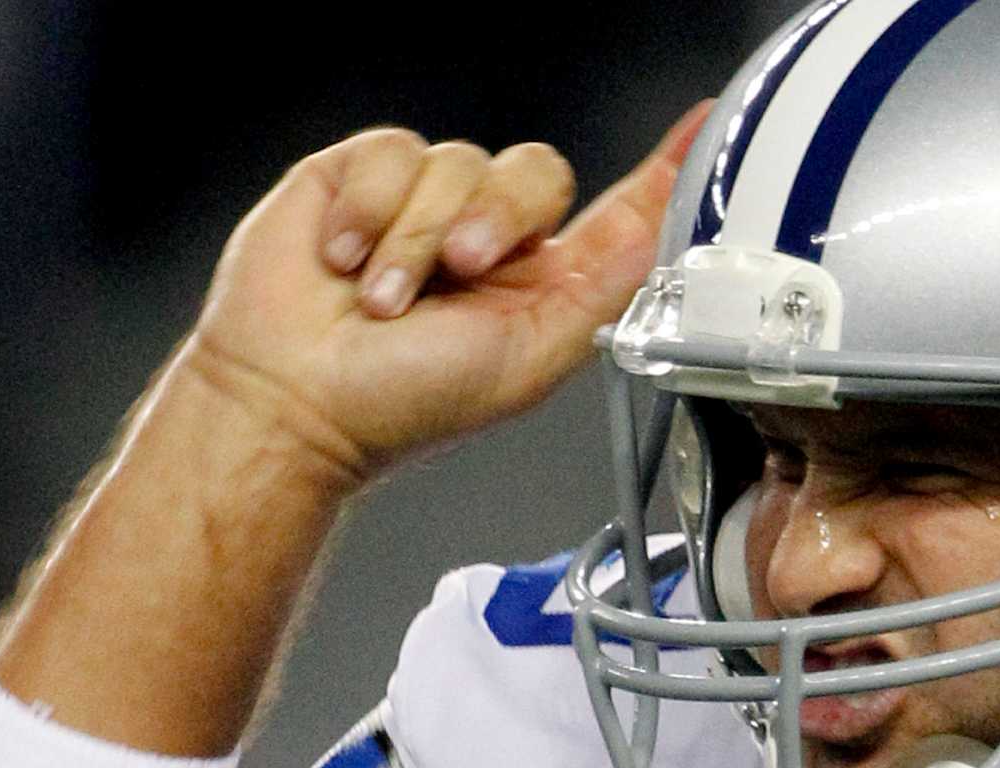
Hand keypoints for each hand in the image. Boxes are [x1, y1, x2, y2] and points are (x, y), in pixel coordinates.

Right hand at [186, 102, 711, 487]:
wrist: (295, 401)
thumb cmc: (402, 403)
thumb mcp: (529, 359)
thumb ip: (601, 290)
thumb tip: (662, 236)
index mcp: (543, 282)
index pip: (617, 210)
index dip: (661, 171)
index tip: (704, 131)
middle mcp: (491, 235)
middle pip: (536, 171)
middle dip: (497, 220)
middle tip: (459, 273)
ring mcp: (426, 202)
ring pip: (459, 161)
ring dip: (418, 236)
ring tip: (385, 299)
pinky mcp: (361, 177)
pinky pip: (393, 152)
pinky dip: (371, 212)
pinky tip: (346, 260)